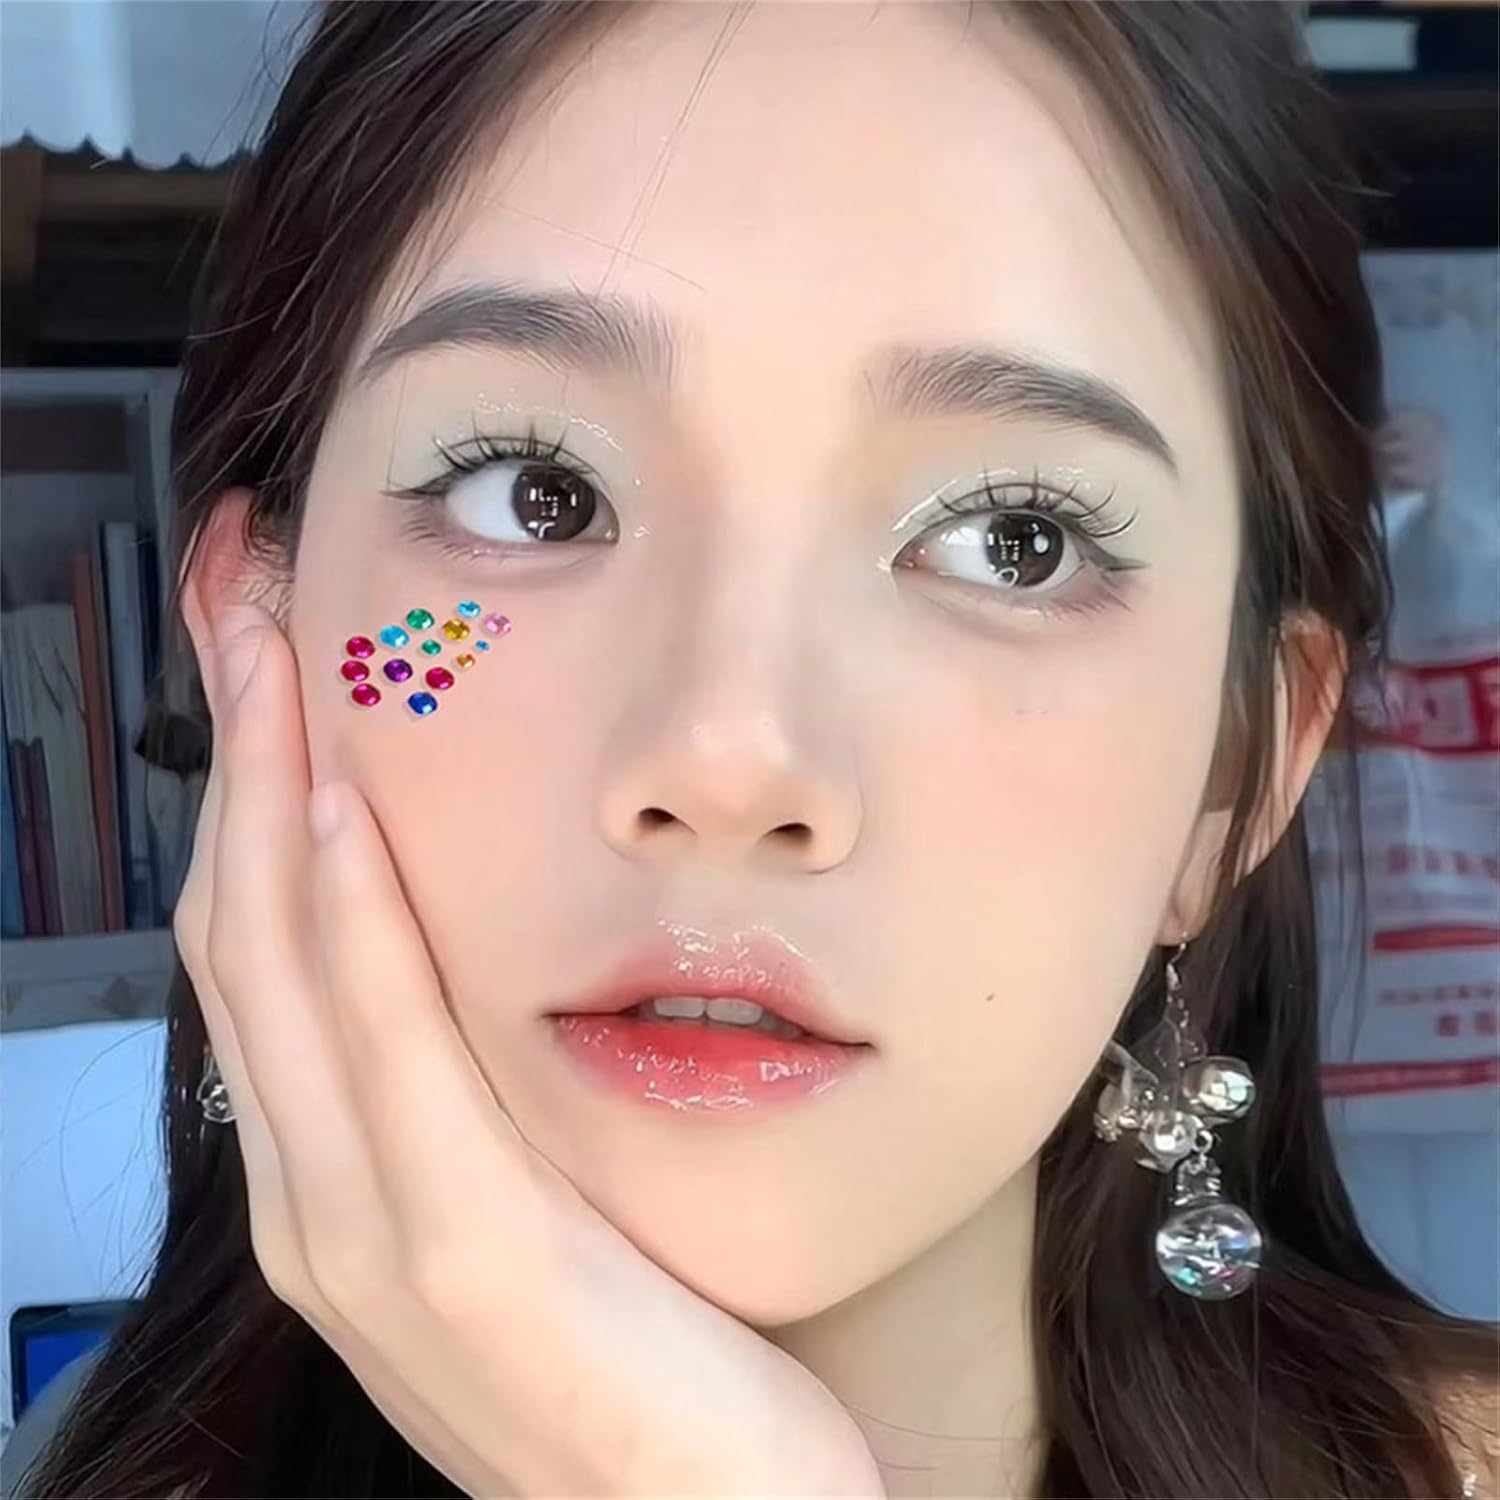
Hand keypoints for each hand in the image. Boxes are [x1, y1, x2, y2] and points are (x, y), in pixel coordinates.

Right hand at [174, 602, 885, 1498]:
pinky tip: (337, 810)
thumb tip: (460, 970)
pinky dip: (348, 926)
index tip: (257, 662)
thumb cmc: (638, 1364)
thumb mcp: (536, 1208)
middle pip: (244, 939)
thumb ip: (472, 1102)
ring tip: (268, 652)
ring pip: (283, 974)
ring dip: (266, 797)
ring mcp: (369, 1240)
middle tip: (238, 604)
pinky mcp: (460, 1258)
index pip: (261, 958)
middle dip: (232, 758)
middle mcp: (316, 1208)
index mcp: (334, 1190)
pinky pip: (384, 1056)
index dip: (239, 797)